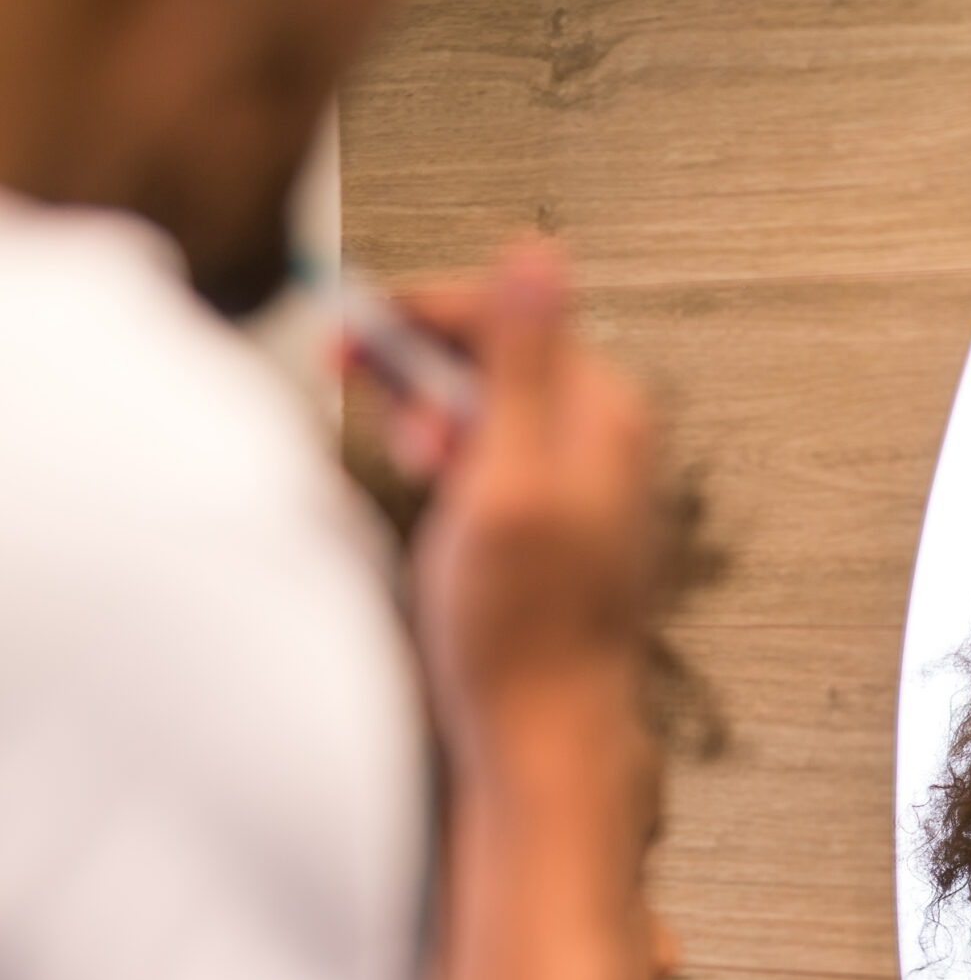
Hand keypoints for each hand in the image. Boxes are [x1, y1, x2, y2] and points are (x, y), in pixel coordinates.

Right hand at [387, 240, 660, 773]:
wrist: (541, 728)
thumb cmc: (524, 625)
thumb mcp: (508, 475)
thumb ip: (522, 359)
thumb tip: (540, 251)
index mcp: (606, 412)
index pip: (506, 310)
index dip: (420, 314)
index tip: (353, 336)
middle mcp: (604, 437)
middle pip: (490, 354)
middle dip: (424, 379)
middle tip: (391, 429)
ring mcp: (580, 478)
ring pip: (481, 406)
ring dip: (431, 424)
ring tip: (421, 475)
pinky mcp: (552, 517)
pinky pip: (488, 456)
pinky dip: (448, 467)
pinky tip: (439, 505)